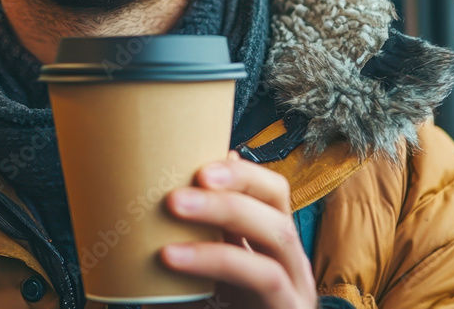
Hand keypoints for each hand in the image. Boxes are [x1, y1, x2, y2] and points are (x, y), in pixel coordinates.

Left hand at [148, 150, 317, 308]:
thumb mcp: (203, 286)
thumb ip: (194, 248)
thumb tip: (158, 206)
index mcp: (270, 248)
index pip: (270, 191)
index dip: (240, 172)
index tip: (197, 162)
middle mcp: (290, 263)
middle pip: (276, 204)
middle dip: (231, 185)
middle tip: (181, 184)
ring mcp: (295, 290)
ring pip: (277, 234)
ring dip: (225, 212)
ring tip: (174, 205)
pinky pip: (263, 279)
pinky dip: (217, 258)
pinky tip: (173, 257)